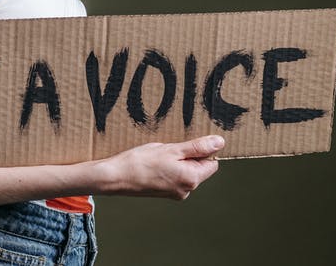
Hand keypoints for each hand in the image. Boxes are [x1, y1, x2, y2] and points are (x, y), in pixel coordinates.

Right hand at [94, 135, 224, 199]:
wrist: (116, 177)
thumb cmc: (141, 162)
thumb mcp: (171, 149)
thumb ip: (197, 147)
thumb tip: (220, 143)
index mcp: (192, 179)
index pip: (211, 163)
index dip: (201, 151)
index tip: (184, 144)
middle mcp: (186, 190)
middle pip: (198, 168)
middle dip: (186, 156)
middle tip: (168, 149)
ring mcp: (175, 193)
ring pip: (184, 172)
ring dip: (176, 162)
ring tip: (157, 156)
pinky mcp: (164, 193)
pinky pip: (173, 177)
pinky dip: (167, 169)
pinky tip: (152, 163)